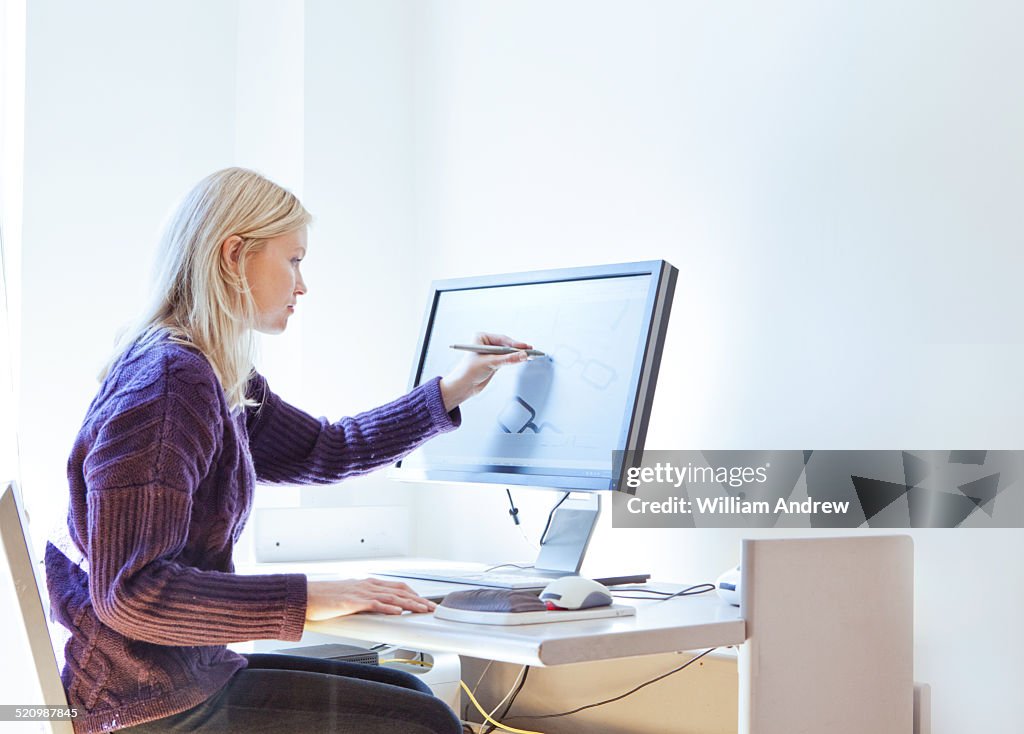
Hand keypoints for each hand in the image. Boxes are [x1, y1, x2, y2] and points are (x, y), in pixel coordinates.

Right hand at [305, 578, 436, 620]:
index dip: (413, 594)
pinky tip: (398, 611)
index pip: (397, 587)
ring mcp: (360, 592)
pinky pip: (374, 603)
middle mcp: (367, 585)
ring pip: (392, 596)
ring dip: (410, 603)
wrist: (305, 597)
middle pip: (399, 590)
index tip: (425, 602)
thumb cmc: (324, 599)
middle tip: (432, 608)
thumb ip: (364, 601)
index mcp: (367, 584)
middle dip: (418, 599)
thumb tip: (376, 609)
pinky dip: (388, 607)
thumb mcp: (349, 598)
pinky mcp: (352, 601)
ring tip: (423, 610)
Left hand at [439, 332, 532, 411]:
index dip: (514, 344)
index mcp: (480, 338)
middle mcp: (486, 344)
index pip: (501, 339)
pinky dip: (515, 360)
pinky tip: (523, 359)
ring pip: (508, 352)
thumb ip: (507, 359)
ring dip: (518, 354)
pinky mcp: (494, 362)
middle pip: (506, 345)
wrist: (462, 387)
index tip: (524, 347)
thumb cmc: (467, 372)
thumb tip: (521, 355)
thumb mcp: (489, 363)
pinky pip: (507, 359)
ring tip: (530, 355)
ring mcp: (491, 353)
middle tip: (530, 351)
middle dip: (518, 349)